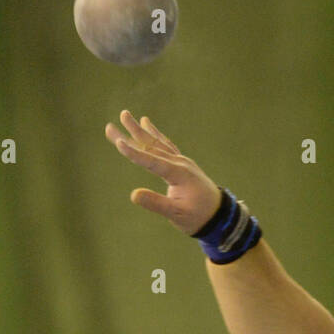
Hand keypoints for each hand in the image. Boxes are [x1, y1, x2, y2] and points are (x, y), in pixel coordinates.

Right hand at [104, 109, 222, 234]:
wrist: (220, 216)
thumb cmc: (198, 217)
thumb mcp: (177, 214)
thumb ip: (156, 204)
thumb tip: (134, 195)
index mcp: (179, 173)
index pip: (152, 161)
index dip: (134, 153)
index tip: (118, 143)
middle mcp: (180, 163)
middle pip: (151, 147)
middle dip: (131, 134)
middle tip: (113, 123)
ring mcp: (182, 161)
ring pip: (156, 143)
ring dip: (139, 130)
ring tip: (126, 115)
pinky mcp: (182, 164)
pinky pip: (165, 145)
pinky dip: (154, 134)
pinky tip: (146, 123)